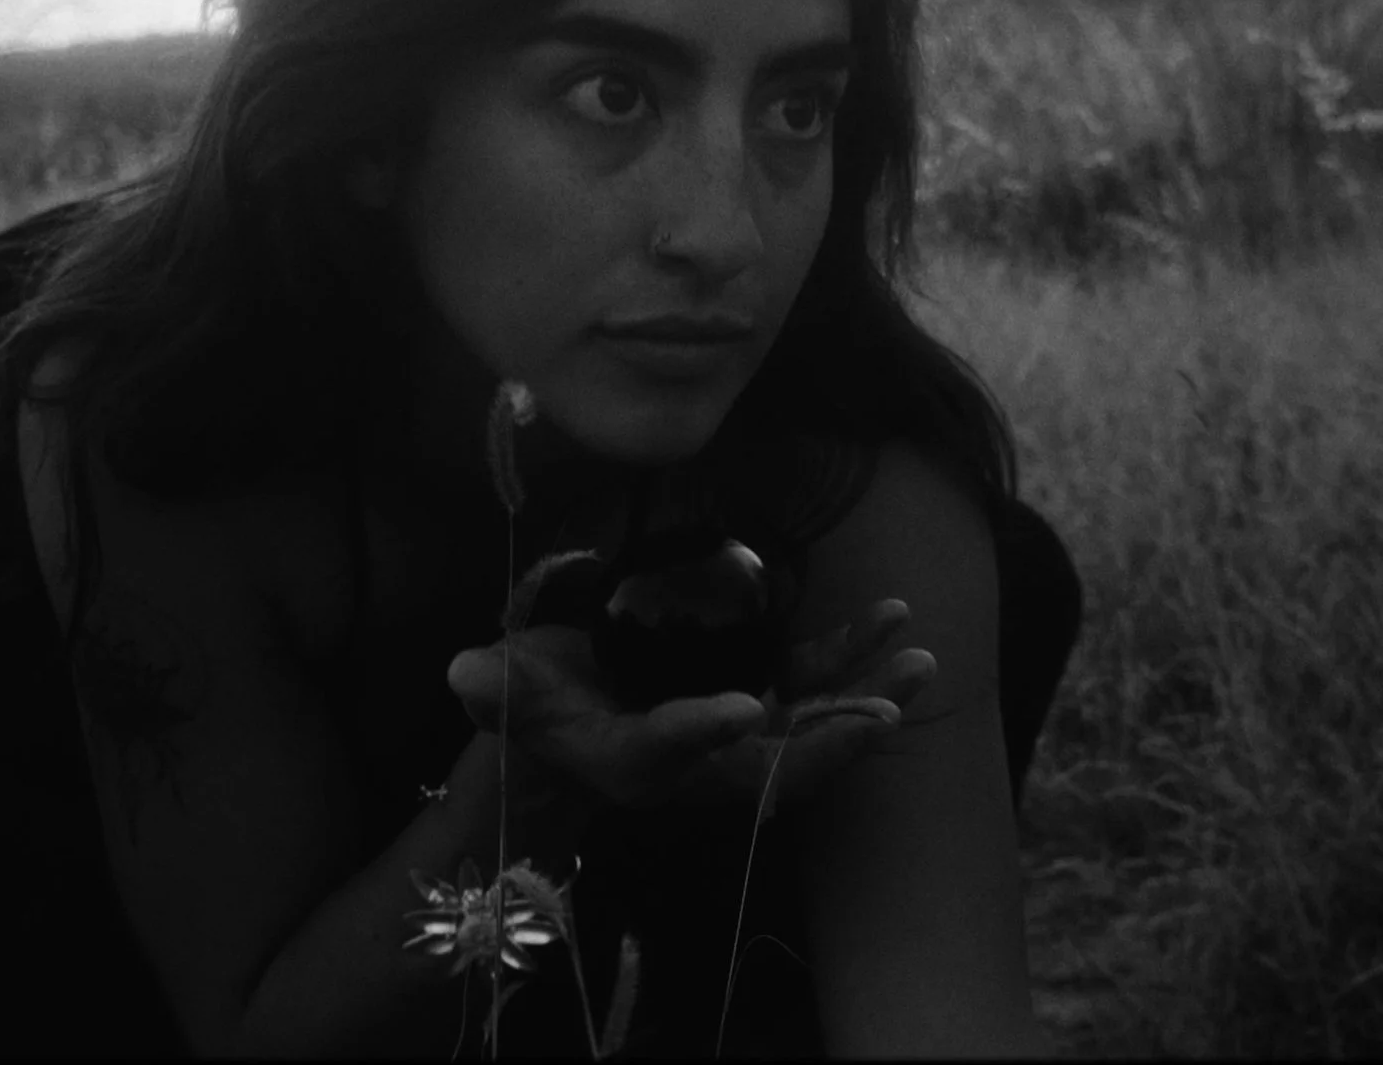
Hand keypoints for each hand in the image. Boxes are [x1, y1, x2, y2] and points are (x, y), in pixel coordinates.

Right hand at [447, 598, 932, 813]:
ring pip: (810, 725)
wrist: (560, 723)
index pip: (669, 751)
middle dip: (830, 740)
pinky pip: (812, 684)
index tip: (744, 707)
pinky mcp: (753, 698)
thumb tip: (463, 671)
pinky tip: (892, 619)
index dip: (703, 732)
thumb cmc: (526, 705)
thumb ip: (488, 687)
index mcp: (632, 763)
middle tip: (887, 709)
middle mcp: (696, 763)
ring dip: (865, 692)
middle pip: (771, 762)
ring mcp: (733, 734)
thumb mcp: (499, 693)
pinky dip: (851, 658)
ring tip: (919, 657)